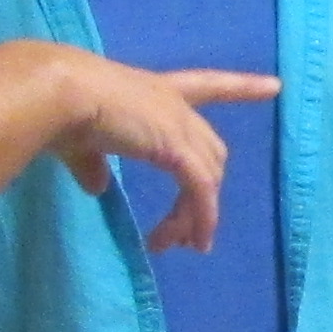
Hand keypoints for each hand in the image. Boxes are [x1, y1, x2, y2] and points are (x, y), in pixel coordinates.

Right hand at [48, 54, 279, 251]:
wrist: (56, 91)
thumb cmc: (59, 107)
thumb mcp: (79, 139)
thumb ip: (92, 163)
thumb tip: (97, 186)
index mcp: (154, 90)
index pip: (207, 85)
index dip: (240, 87)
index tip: (275, 86)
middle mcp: (173, 103)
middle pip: (210, 152)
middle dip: (203, 194)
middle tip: (183, 234)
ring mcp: (178, 124)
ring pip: (207, 176)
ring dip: (197, 215)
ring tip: (180, 246)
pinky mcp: (177, 148)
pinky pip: (200, 190)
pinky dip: (202, 216)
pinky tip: (193, 239)